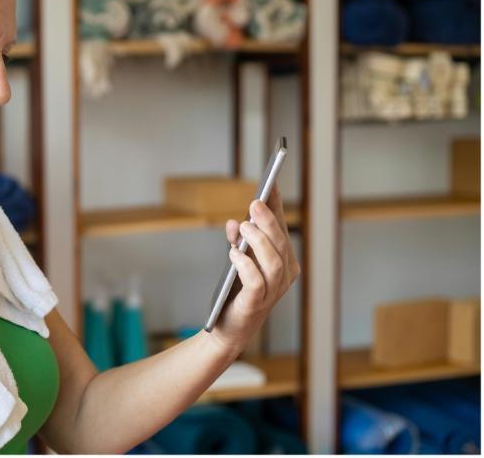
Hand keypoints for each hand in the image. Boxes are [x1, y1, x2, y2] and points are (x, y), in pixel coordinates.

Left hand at [209, 184, 300, 354]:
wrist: (226, 327)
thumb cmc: (235, 291)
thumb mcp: (236, 260)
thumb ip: (238, 241)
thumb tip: (236, 223)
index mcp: (283, 261)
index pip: (281, 229)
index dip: (276, 206)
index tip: (271, 183)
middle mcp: (283, 276)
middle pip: (280, 244)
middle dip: (268, 221)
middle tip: (255, 203)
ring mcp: (272, 292)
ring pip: (273, 262)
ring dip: (259, 241)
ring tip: (244, 226)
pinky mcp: (256, 304)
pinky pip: (256, 282)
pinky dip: (246, 265)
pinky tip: (233, 253)